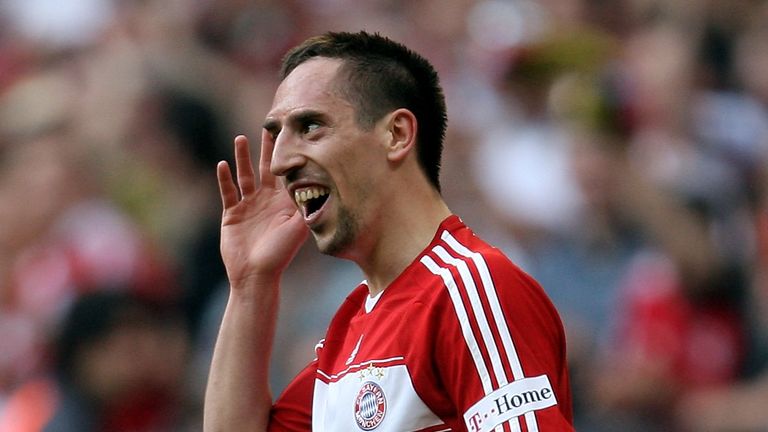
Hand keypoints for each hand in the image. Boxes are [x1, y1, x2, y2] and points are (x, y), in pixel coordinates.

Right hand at [217, 134, 307, 288]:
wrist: (256, 276)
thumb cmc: (280, 254)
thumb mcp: (298, 228)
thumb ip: (307, 207)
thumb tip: (324, 187)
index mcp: (285, 203)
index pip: (288, 173)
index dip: (290, 155)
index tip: (294, 134)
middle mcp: (267, 201)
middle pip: (267, 169)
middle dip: (268, 149)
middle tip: (270, 126)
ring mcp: (248, 206)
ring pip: (245, 175)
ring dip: (242, 158)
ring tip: (240, 138)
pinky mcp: (232, 214)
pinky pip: (228, 192)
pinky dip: (224, 178)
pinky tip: (223, 164)